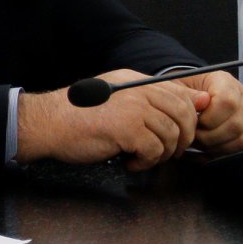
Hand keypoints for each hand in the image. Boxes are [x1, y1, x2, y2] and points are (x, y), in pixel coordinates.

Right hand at [17, 70, 201, 171]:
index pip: (180, 94)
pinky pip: (154, 150)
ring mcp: (133, 108)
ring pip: (170, 135)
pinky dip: (145, 163)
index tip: (179, 133)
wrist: (45, 124)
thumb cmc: (75, 115)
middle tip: (167, 151)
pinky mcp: (127, 129)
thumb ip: (150, 99)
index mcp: (135, 81)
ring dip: (160, 154)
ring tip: (142, 158)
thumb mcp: (116, 99)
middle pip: (183, 114)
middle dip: (181, 139)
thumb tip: (197, 102)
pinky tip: (130, 162)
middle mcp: (137, 90)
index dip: (188, 117)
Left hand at [176, 68, 242, 152]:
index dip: (208, 118)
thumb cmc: (180, 91)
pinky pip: (242, 147)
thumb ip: (185, 93)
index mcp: (224, 81)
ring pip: (241, 139)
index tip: (193, 121)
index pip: (227, 102)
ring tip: (196, 140)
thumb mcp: (176, 86)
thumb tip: (201, 102)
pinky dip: (222, 150)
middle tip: (191, 135)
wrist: (188, 97)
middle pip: (235, 125)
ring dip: (215, 145)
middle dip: (208, 136)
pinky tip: (207, 145)